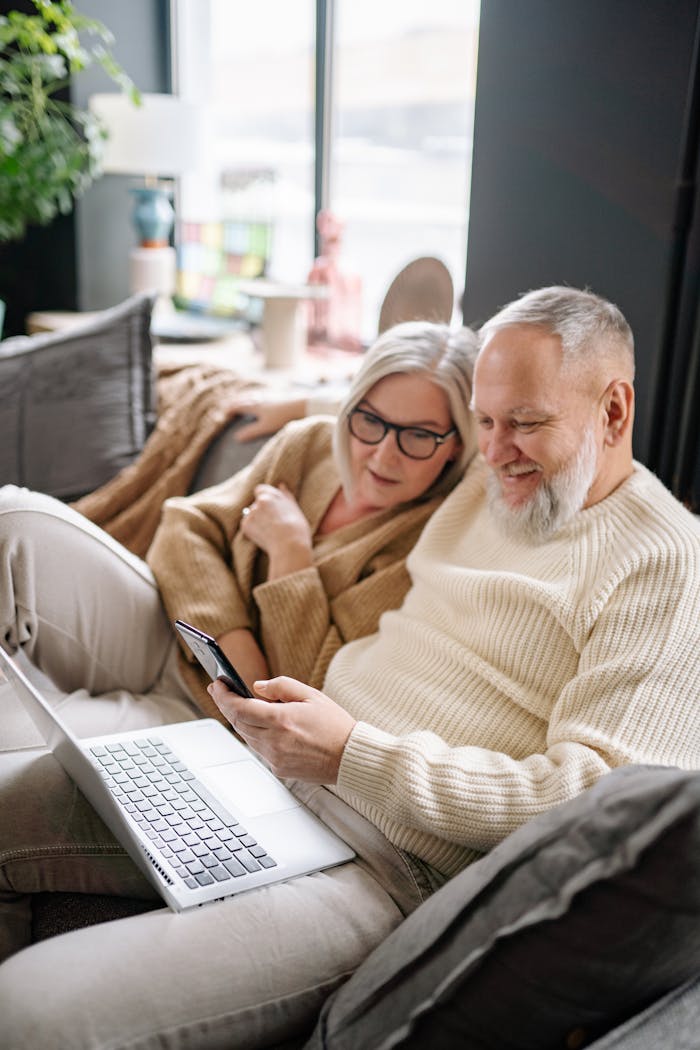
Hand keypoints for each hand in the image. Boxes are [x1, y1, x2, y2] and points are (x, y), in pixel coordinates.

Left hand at [207, 675, 355, 783]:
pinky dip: (255, 734)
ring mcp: (275, 757)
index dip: (224, 696)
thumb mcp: (311, 695)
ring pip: (246, 736)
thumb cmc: (335, 725)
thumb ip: (282, 686)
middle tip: (220, 691)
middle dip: (226, 705)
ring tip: (237, 704)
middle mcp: (274, 741)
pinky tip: (259, 724)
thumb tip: (257, 686)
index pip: (240, 708)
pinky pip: (259, 748)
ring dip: (239, 720)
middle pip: (238, 722)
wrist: (349, 758)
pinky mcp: (278, 769)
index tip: (216, 685)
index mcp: (282, 720)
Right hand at [233, 397, 306, 441]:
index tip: (224, 414)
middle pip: (244, 398)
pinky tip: (262, 399)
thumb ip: (251, 432)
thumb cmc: (283, 417)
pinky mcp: (278, 395)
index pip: (238, 406)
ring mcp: (269, 396)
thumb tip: (236, 438)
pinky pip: (263, 395)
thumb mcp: (265, 427)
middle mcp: (260, 398)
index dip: (230, 409)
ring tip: (242, 400)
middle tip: (229, 406)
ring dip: (245, 398)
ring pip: (253, 395)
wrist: (301, 405)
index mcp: (255, 405)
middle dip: (235, 402)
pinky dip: (257, 397)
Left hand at [240, 483, 312, 577]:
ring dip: (257, 520)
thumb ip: (286, 496)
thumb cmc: (297, 529)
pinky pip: (247, 525)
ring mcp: (252, 513)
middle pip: (256, 504)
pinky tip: (264, 536)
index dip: (264, 498)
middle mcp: (260, 501)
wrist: (290, 546)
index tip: (270, 508)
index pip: (260, 489)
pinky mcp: (246, 524)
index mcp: (272, 495)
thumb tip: (281, 485)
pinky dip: (252, 530)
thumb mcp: (295, 509)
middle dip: (262, 511)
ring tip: (271, 532)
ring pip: (252, 515)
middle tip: (273, 524)